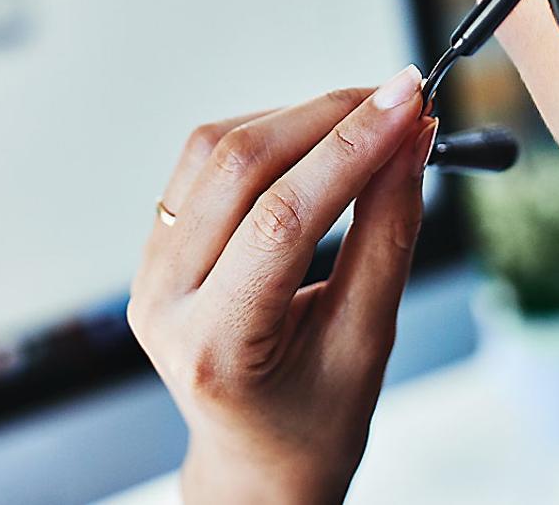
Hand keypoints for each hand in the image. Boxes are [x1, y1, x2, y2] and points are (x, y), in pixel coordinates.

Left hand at [128, 67, 437, 503]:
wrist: (258, 461)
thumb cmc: (316, 421)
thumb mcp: (368, 341)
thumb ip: (388, 235)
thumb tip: (410, 140)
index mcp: (214, 346)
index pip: (282, 219)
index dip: (352, 148)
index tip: (410, 102)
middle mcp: (163, 301)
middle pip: (238, 168)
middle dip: (327, 118)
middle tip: (401, 97)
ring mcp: (148, 271)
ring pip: (214, 151)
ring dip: (296, 118)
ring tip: (367, 117)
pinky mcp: (155, 247)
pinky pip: (203, 165)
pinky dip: (266, 136)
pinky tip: (317, 140)